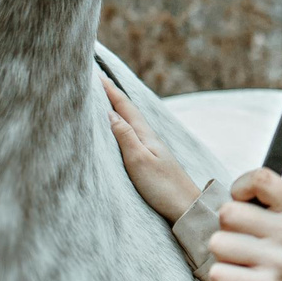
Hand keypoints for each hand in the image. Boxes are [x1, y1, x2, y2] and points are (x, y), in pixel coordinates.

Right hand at [103, 78, 202, 222]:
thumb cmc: (163, 187)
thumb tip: (109, 113)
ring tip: (104, 97)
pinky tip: (120, 128)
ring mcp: (152, 148)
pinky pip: (132, 134)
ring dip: (116, 108)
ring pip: (129, 121)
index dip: (108, 89)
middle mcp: (149, 137)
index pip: (123, 105)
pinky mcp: (152, 160)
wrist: (187, 208)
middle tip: (96, 78)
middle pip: (127, 109)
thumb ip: (125, 136)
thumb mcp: (139, 161)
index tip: (94, 72)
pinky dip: (122, 125)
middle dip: (111, 93)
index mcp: (145, 134)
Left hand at [206, 168, 281, 280]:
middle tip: (242, 246)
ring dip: (223, 257)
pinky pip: (217, 272)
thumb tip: (233, 194)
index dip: (240, 188)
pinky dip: (222, 280)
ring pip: (218, 243)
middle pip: (228, 212)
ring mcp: (278, 261)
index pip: (261, 178)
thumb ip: (268, 207)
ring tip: (244, 267)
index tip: (241, 203)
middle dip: (226, 229)